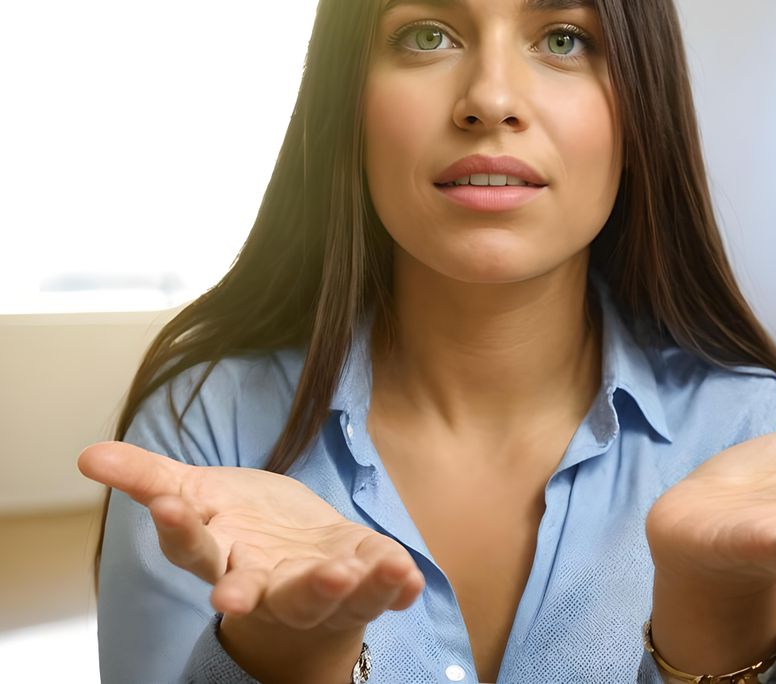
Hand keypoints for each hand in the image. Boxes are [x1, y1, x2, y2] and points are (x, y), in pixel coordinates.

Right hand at [79, 441, 423, 631]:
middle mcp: (269, 583)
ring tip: (352, 571)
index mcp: (223, 556)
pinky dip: (394, 587)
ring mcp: (320, 588)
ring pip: (326, 597)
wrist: (301, 563)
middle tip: (238, 593)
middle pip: (262, 593)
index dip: (178, 529)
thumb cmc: (244, 528)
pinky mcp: (365, 582)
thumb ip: (148, 477)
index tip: (167, 509)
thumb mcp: (198, 495)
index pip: (193, 548)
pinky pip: (382, 592)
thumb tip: (87, 456)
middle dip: (256, 591)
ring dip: (341, 587)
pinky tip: (410, 578)